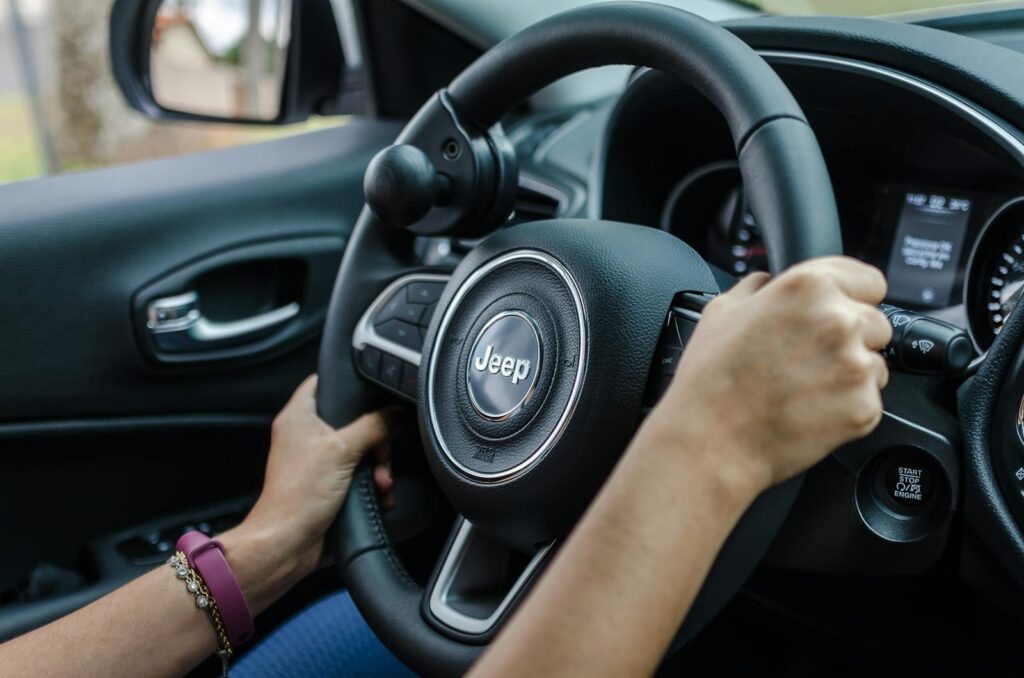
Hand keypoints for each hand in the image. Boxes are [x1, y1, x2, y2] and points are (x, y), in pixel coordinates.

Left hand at [223, 376, 400, 609]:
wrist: (288, 543)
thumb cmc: (298, 495)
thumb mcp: (342, 450)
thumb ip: (373, 427)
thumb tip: (396, 413)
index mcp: (299, 417)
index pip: (322, 382)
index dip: (347, 383)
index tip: (372, 392)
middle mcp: (306, 436)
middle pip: (353, 419)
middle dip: (376, 439)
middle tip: (381, 452)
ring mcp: (318, 461)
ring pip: (360, 449)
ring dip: (377, 466)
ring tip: (381, 481)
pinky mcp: (329, 485)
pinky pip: (359, 475)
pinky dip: (372, 484)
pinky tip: (379, 495)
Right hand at [640, 256, 890, 496]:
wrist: (711, 439)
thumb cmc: (711, 379)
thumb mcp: (721, 311)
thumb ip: (757, 287)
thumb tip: (767, 282)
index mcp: (808, 286)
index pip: (869, 280)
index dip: (852, 297)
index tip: (840, 312)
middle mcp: (840, 320)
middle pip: (876, 323)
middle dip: (851, 338)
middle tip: (808, 358)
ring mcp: (856, 366)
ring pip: (875, 362)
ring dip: (850, 373)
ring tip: (805, 387)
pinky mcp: (864, 407)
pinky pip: (869, 400)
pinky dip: (845, 406)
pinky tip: (809, 408)